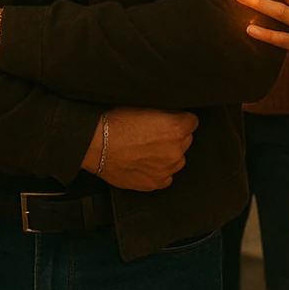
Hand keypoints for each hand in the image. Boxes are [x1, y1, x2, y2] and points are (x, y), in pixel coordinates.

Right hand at [80, 106, 198, 192]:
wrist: (96, 144)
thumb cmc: (116, 122)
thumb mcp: (145, 106)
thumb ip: (165, 114)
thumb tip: (171, 115)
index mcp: (176, 129)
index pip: (192, 121)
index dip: (179, 118)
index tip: (170, 119)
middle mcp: (176, 151)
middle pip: (186, 140)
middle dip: (175, 137)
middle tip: (155, 133)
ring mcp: (166, 170)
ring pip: (177, 159)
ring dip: (168, 154)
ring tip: (148, 149)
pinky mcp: (154, 183)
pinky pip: (165, 176)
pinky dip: (159, 170)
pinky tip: (145, 163)